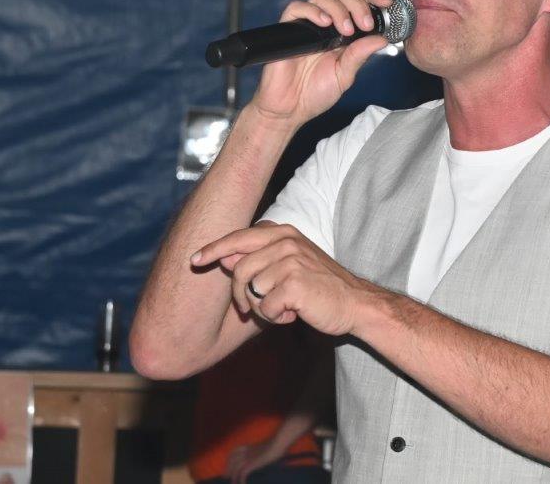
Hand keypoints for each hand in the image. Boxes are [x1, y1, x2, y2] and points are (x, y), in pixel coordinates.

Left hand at [191, 223, 377, 335]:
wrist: (354, 304)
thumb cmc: (319, 287)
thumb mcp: (289, 266)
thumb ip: (259, 259)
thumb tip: (224, 258)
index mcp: (284, 233)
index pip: (238, 237)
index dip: (214, 250)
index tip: (195, 260)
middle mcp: (287, 241)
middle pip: (238, 269)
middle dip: (239, 295)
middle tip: (248, 310)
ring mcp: (291, 261)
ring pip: (250, 290)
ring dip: (260, 309)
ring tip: (281, 310)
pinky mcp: (295, 284)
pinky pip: (265, 307)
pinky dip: (275, 317)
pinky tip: (293, 314)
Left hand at [226, 441, 280, 483]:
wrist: (278, 443)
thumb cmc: (276, 444)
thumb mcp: (265, 447)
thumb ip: (260, 452)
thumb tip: (264, 456)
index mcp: (248, 447)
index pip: (233, 453)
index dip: (229, 460)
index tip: (229, 467)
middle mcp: (245, 452)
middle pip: (231, 461)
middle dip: (228, 469)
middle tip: (227, 477)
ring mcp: (248, 457)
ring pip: (235, 469)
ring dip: (234, 477)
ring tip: (234, 483)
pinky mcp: (252, 463)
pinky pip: (242, 473)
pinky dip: (241, 480)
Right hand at [251, 0, 392, 124]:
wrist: (290, 108)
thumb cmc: (316, 93)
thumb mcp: (345, 74)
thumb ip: (360, 55)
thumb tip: (382, 39)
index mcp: (342, 32)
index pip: (358, 3)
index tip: (386, 2)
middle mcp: (326, 24)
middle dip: (358, 4)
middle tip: (365, 24)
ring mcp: (307, 25)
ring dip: (339, 9)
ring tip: (346, 30)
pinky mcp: (288, 29)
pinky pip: (297, 8)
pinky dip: (313, 11)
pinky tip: (324, 22)